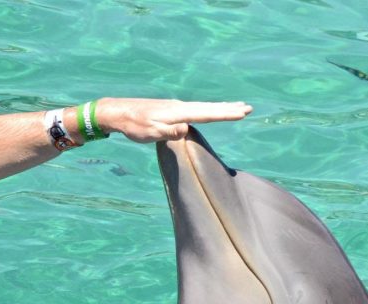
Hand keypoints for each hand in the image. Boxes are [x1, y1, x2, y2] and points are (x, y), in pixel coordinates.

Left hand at [96, 98, 251, 142]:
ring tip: (236, 107)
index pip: (207, 114)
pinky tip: (208, 111)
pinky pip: (195, 109)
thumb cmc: (134, 125)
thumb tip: (187, 129)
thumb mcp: (151, 132)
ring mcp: (176, 106)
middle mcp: (180, 106)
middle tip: (248, 107)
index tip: (243, 112)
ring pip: (203, 107)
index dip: (225, 114)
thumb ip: (170, 132)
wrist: (119, 112)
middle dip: (229, 108)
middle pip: (209, 108)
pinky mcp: (170, 109)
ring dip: (220, 107)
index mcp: (178, 113)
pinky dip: (207, 109)